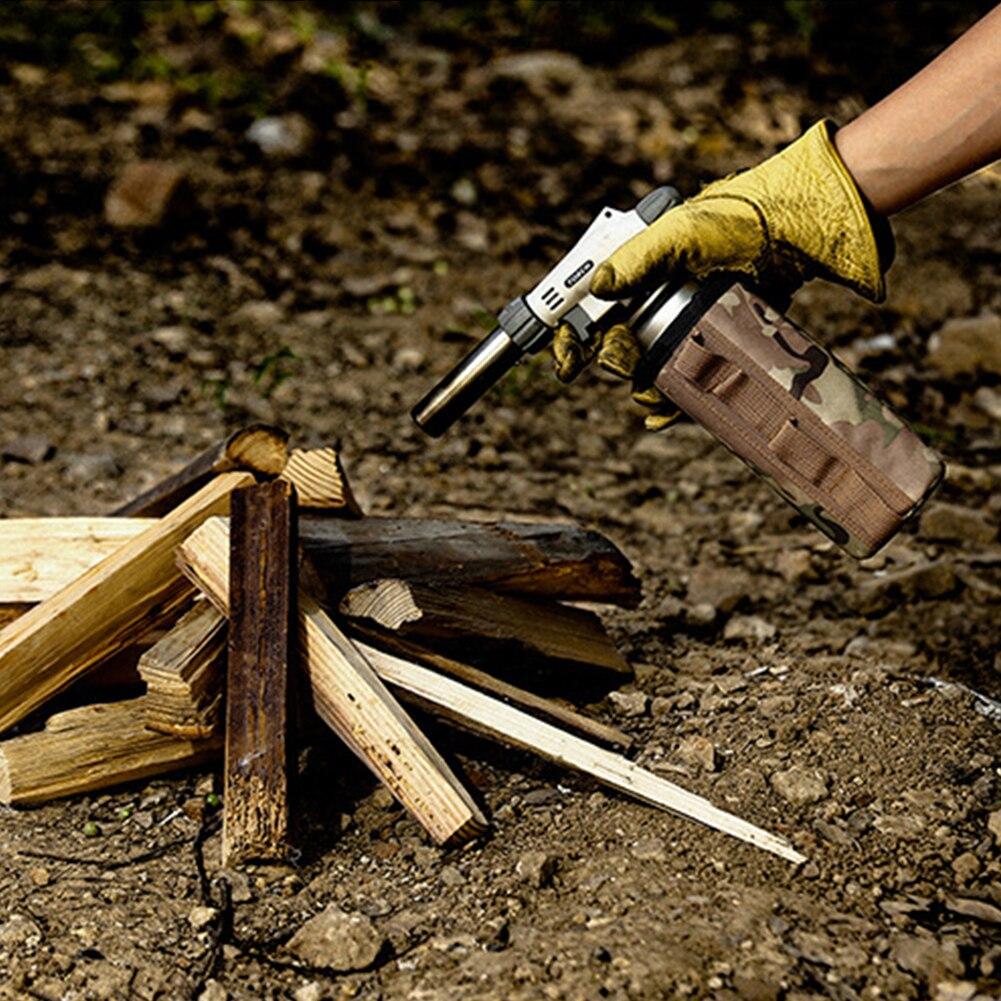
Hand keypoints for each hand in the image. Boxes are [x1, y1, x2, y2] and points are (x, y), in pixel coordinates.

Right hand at [552, 119, 892, 424]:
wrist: (798, 229)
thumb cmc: (736, 219)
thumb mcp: (681, 234)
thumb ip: (637, 260)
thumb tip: (597, 289)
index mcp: (634, 270)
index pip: (588, 308)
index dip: (570, 336)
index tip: (566, 363)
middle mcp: (654, 297)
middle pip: (616, 343)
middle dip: (614, 363)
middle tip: (626, 368)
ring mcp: (683, 320)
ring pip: (649, 366)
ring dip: (643, 388)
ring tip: (651, 399)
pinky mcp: (713, 337)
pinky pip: (685, 374)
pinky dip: (673, 398)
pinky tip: (664, 413)